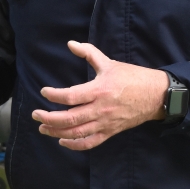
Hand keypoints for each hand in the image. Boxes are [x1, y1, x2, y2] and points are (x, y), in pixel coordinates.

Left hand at [32, 40, 167, 150]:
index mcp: (99, 90)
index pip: (70, 96)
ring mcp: (105, 123)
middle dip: (49, 118)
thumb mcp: (109, 62)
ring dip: (57, 132)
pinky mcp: (110, 132)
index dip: (54, 95)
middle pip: (69, 119)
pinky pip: (90, 143)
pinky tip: (62, 141)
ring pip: (77, 133)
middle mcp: (100, 109)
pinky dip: (75, 145)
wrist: (154, 95)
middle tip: (36, 114)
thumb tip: (70, 44)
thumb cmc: (131, 76)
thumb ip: (88, 52)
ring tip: (43, 128)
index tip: (44, 91)